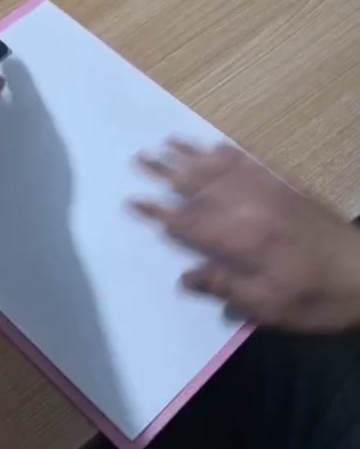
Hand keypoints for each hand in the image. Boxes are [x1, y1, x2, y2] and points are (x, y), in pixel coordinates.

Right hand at [133, 141, 359, 331]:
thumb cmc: (316, 299)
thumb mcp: (268, 306)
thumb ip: (225, 287)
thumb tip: (186, 276)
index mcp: (242, 240)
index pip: (190, 222)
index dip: (159, 212)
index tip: (133, 201)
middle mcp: (252, 208)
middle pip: (201, 186)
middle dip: (167, 173)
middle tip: (138, 158)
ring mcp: (272, 193)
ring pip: (224, 168)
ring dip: (193, 156)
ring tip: (167, 142)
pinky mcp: (290, 188)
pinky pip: (254, 162)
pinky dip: (232, 153)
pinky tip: (217, 145)